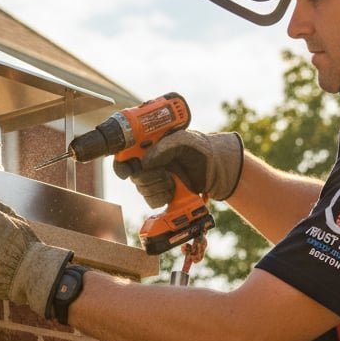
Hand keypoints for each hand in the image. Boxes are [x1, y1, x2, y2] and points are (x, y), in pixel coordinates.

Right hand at [121, 130, 243, 206]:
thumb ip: (164, 148)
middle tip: (165, 174)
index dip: (121, 164)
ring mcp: (155, 179)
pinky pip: (152, 200)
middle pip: (132, 176)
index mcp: (149, 148)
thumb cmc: (200, 149)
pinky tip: (173, 191)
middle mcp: (149, 163)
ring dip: (158, 187)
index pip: (125, 156)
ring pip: (142, 189)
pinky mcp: (162, 194)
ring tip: (173, 181)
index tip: (127, 170)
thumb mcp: (184, 140)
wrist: (217, 168)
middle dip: (148, 177)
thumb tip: (145, 162)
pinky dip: (162, 197)